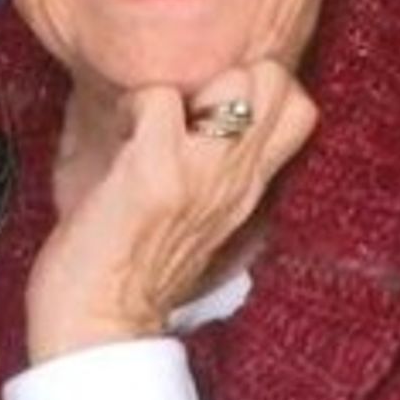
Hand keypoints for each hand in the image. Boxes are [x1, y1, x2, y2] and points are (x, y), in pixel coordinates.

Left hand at [24, 59, 317, 363]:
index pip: (301, 108)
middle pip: (278, 80)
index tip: (215, 100)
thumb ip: (216, 168)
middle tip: (188, 102)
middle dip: (232, 70)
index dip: (263, 84)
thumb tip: (202, 112)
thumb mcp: (202, 215)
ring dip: (188, 83)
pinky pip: (158, 98)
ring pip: (237, 81)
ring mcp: (200, 174)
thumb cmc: (135, 267)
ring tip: (155, 116)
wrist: (98, 329)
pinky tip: (120, 134)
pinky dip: (133, 104)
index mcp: (249, 186)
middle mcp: (237, 178)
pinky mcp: (155, 174)